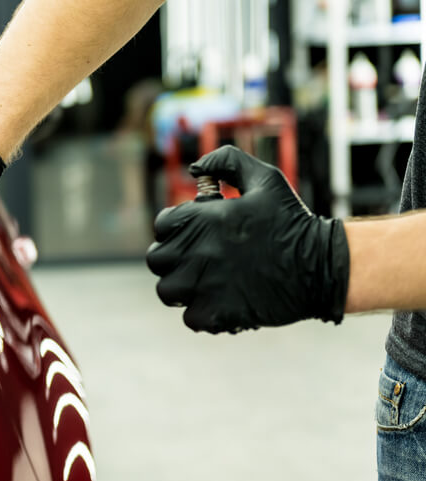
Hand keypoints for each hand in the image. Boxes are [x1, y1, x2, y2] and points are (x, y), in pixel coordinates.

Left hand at [146, 146, 349, 332]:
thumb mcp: (265, 178)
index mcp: (202, 219)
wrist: (322, 266)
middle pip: (158, 259)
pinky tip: (223, 302)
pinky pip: (190, 318)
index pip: (163, 225)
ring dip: (183, 288)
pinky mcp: (217, 314)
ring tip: (207, 283)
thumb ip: (227, 162)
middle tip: (198, 260)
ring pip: (168, 291)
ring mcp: (204, 286)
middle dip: (174, 258)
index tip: (196, 235)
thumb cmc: (292, 221)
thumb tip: (195, 168)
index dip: (177, 229)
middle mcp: (197, 252)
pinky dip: (203, 314)